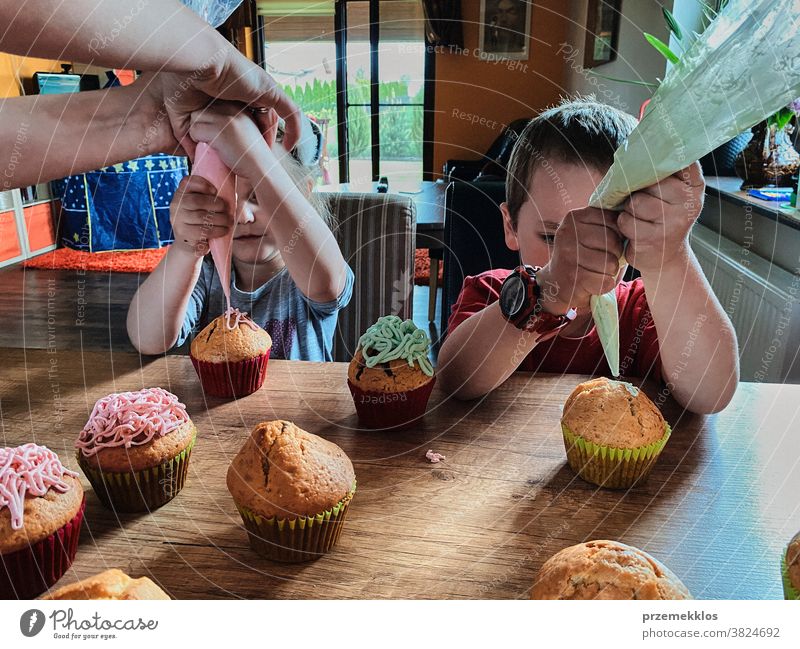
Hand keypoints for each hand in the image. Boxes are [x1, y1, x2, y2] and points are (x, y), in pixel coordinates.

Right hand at [151, 48, 300, 156]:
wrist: (195, 61)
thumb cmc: (182, 80)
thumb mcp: (183, 115)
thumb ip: (187, 135)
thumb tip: (191, 155)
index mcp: (227, 95)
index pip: (242, 120)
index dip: (243, 139)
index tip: (239, 157)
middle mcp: (245, 91)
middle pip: (259, 120)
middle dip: (258, 141)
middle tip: (254, 159)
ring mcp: (260, 90)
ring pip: (273, 118)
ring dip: (271, 137)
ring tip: (265, 155)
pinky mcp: (270, 90)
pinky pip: (291, 111)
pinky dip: (294, 128)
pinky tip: (291, 146)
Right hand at [169, 176, 232, 256]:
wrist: (190, 242)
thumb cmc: (202, 219)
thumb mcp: (206, 204)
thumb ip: (214, 196)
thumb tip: (231, 195)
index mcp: (181, 193)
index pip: (187, 183)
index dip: (202, 184)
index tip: (215, 190)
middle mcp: (176, 205)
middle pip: (196, 201)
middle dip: (217, 205)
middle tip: (227, 210)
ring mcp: (177, 220)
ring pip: (201, 216)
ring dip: (220, 219)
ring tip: (229, 221)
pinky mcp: (183, 234)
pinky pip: (202, 231)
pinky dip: (217, 230)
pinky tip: (224, 230)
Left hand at [187, 101, 276, 181]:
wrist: (260, 167)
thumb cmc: (251, 155)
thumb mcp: (243, 131)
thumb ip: (228, 122)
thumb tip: (203, 119)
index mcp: (237, 106)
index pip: (209, 107)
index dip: (208, 122)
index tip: (216, 136)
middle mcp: (230, 107)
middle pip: (200, 111)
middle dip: (201, 127)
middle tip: (211, 142)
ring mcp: (224, 117)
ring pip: (195, 120)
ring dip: (198, 134)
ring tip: (212, 146)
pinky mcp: (217, 129)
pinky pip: (194, 131)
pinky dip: (197, 142)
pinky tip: (211, 148)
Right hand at [537, 207, 623, 311]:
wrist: (556, 283)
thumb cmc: (581, 257)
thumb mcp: (589, 233)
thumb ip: (606, 223)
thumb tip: (631, 225)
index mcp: (574, 217)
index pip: (613, 220)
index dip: (617, 235)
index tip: (606, 244)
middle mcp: (568, 233)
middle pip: (613, 242)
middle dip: (615, 255)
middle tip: (601, 261)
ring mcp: (568, 255)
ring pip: (611, 263)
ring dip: (609, 272)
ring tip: (596, 271)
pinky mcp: (573, 276)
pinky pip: (605, 281)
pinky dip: (604, 285)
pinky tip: (593, 283)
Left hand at [617, 162, 704, 273]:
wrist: (666, 256)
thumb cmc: (663, 217)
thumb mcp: (671, 192)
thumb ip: (663, 171)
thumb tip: (640, 139)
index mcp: (694, 184)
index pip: (677, 159)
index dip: (658, 156)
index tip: (649, 155)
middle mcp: (689, 202)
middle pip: (649, 181)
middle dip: (638, 189)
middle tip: (644, 199)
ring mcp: (673, 222)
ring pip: (635, 202)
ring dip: (629, 209)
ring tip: (640, 216)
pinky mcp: (654, 240)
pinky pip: (626, 221)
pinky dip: (624, 224)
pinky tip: (635, 229)